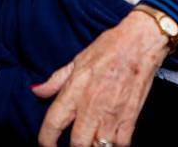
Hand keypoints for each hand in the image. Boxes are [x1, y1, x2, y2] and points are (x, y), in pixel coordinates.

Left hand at [32, 11, 169, 146]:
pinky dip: (115, 145)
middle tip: (75, 141)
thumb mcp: (78, 59)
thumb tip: (36, 91)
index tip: (47, 143)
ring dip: (94, 145)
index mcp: (75, 89)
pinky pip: (120, 145)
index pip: (52, 123)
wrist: (140, 41)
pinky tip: (111, 138)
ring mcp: (112, 113)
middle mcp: (91, 105)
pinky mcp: (130, 117)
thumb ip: (56, 80)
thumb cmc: (109, 46)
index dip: (46, 140)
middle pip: (77, 144)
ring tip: (93, 139)